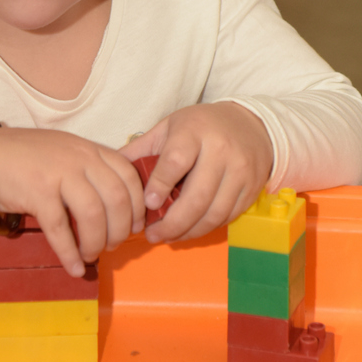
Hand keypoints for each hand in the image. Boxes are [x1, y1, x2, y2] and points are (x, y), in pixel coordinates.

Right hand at [0, 126, 145, 276]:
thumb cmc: (24, 158)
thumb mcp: (64, 153)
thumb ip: (89, 171)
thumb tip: (115, 208)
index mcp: (89, 149)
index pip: (129, 175)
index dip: (138, 205)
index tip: (136, 226)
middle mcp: (79, 158)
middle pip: (117, 198)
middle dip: (121, 229)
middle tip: (113, 245)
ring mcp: (58, 174)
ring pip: (93, 214)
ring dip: (97, 242)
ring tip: (91, 255)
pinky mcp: (37, 192)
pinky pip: (60, 228)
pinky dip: (70, 253)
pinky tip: (74, 267)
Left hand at [120, 103, 272, 244]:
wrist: (252, 124)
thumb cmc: (202, 126)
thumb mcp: (170, 127)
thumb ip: (141, 149)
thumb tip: (109, 169)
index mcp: (195, 131)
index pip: (176, 161)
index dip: (160, 185)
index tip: (147, 204)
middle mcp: (221, 150)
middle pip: (197, 195)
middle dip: (172, 222)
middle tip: (153, 236)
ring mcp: (241, 170)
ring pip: (214, 212)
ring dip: (189, 231)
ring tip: (169, 237)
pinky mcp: (252, 188)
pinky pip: (228, 216)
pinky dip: (207, 228)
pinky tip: (190, 230)